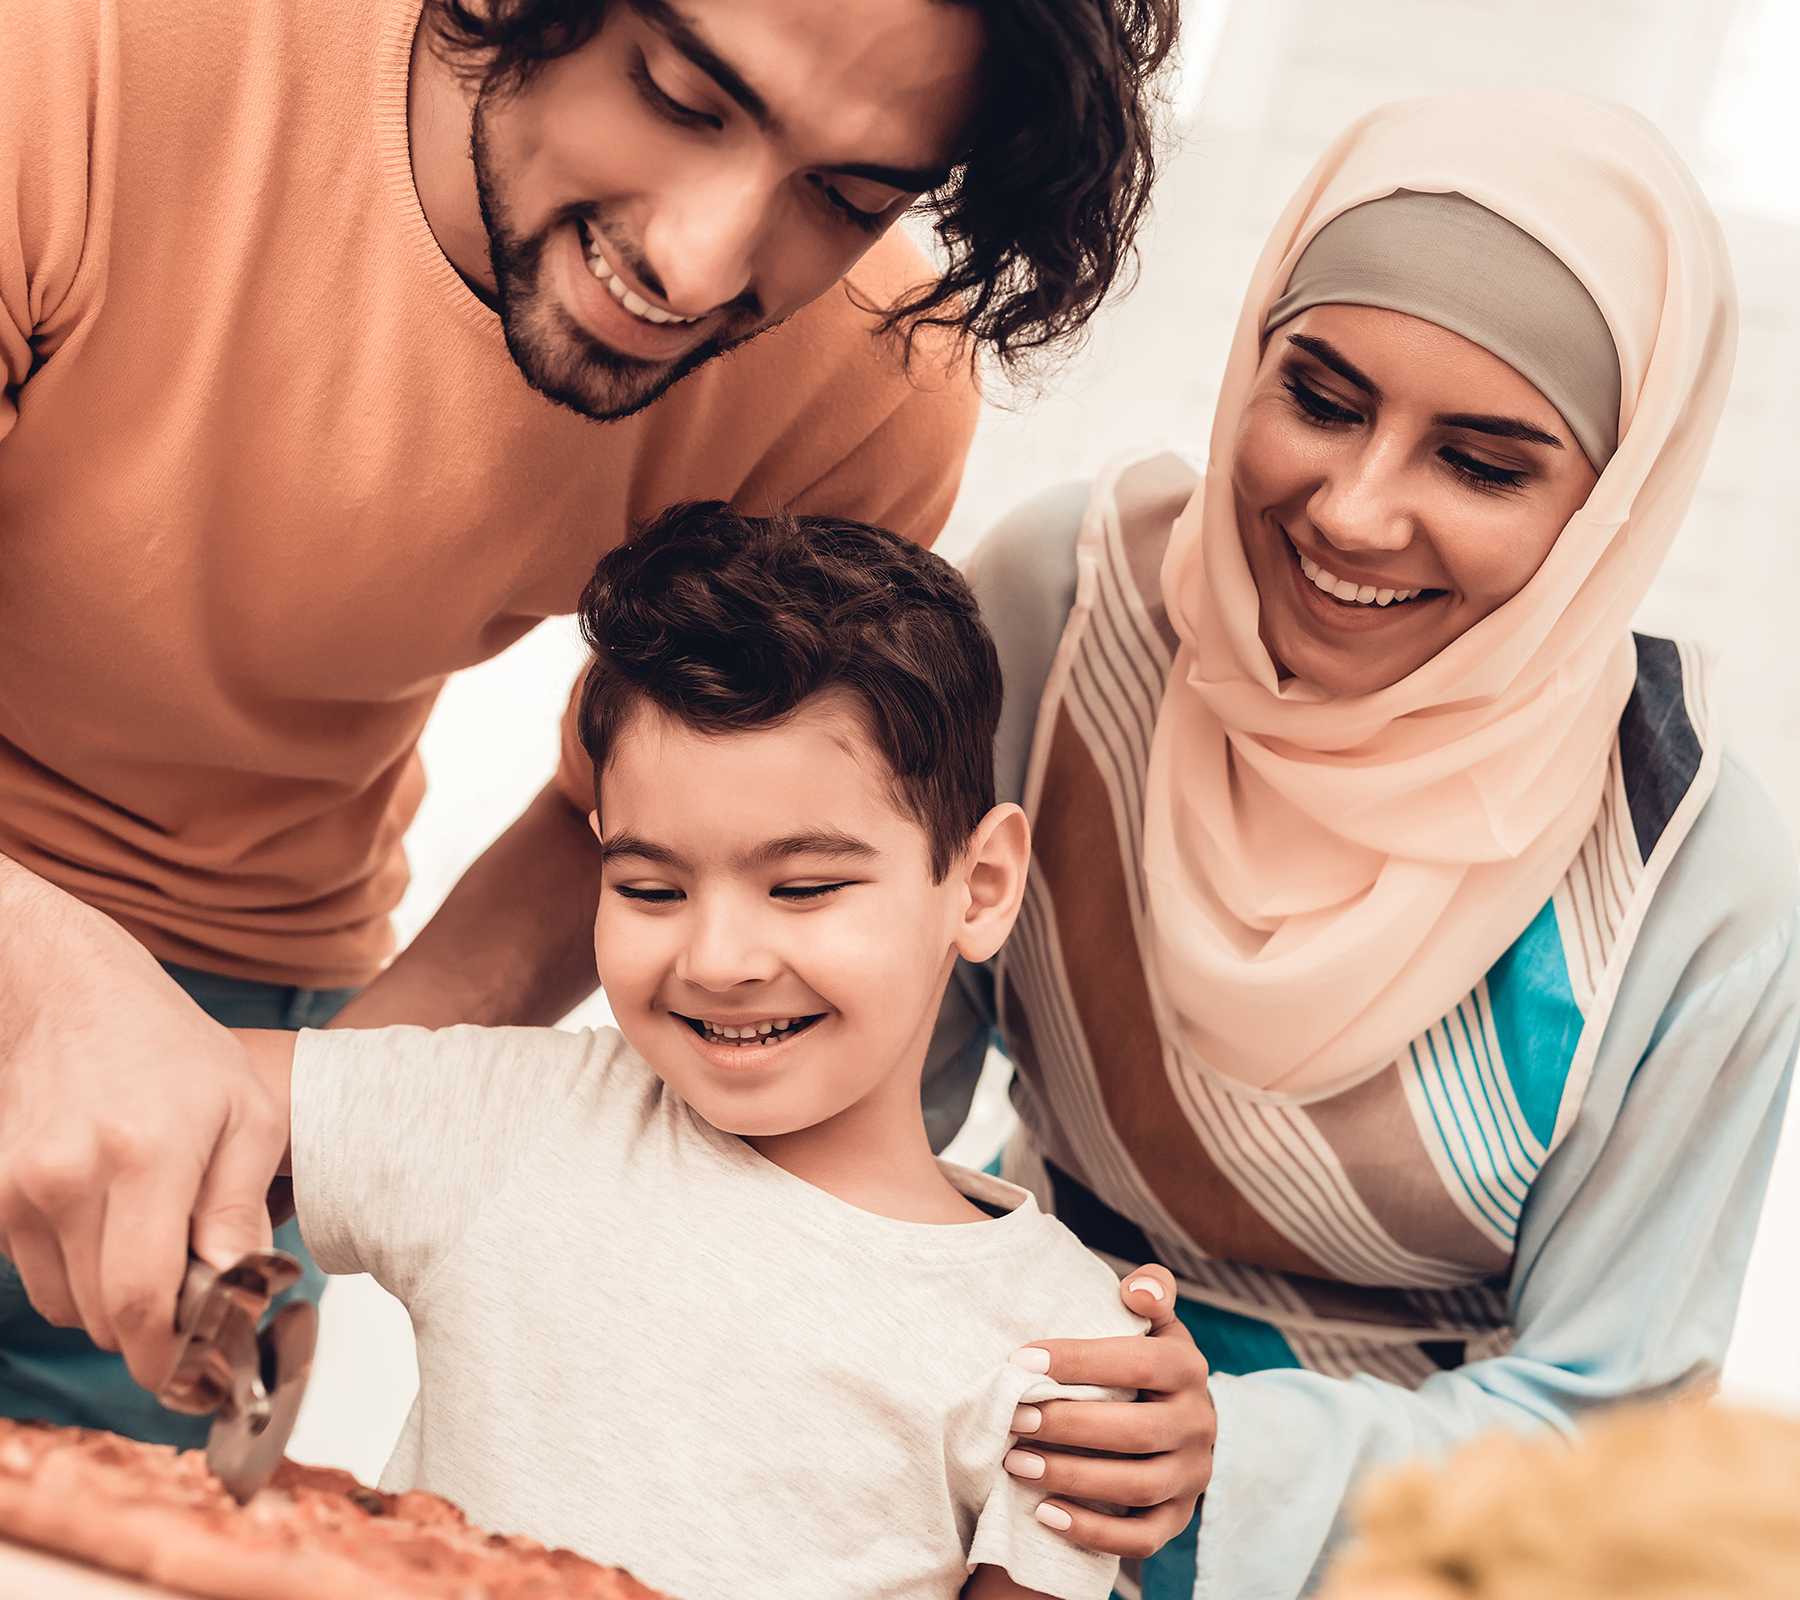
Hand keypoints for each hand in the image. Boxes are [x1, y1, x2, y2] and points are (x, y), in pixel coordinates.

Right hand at [0, 861, 283, 1390]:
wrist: (74, 999)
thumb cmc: (180, 1055)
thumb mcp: (248, 1114)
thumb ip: (241, 1206)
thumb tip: (240, 1288)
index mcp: (147, 1158)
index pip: (144, 1302)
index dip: (170, 1356)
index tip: (202, 1373)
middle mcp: (71, 1179)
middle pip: (105, 1317)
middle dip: (156, 1329)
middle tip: (199, 1302)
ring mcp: (20, 1189)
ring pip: (68, 1305)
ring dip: (114, 1301)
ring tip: (155, 1243)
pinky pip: (35, 1277)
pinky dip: (75, 1274)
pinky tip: (109, 1224)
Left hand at [1005, 1264, 1213, 1561]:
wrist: (1169, 1421)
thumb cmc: (1140, 1363)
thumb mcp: (1151, 1322)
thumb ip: (1150, 1291)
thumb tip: (1139, 1290)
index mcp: (1188, 1368)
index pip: (1139, 1363)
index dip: (1080, 1361)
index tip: (1021, 1361)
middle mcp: (1200, 1424)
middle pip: (1136, 1431)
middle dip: (1068, 1425)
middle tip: (1013, 1417)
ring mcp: (1192, 1477)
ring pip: (1136, 1487)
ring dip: (1072, 1477)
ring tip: (1015, 1462)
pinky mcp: (1177, 1519)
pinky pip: (1141, 1538)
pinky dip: (1092, 1530)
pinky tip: (1044, 1514)